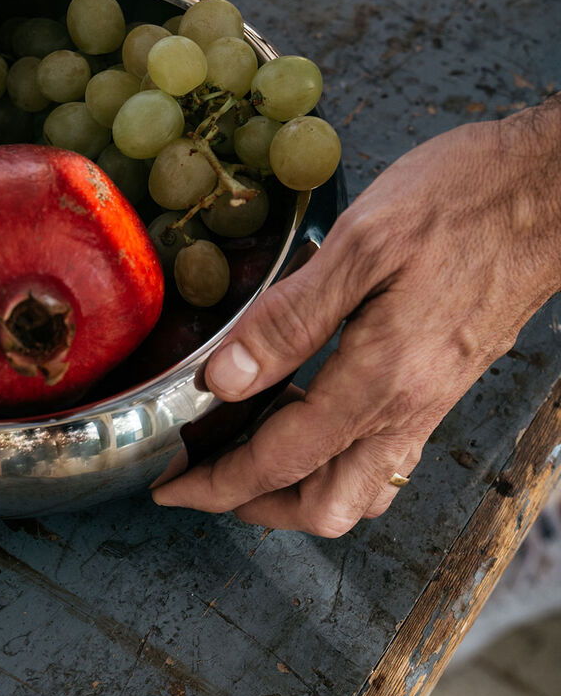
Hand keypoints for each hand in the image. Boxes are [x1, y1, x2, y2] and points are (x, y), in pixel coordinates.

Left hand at [152, 98, 560, 535]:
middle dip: (255, 505)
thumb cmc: (463, 202)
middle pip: (324, 504)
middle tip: (204, 480)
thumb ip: (289, 319)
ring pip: (359, 490)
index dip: (216, 483)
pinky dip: (337, 461)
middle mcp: (407, 406)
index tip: (171, 489)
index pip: (279, 460)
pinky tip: (308, 419)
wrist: (551, 190)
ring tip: (246, 459)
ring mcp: (430, 401)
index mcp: (379, 378)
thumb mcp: (360, 246)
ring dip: (298, 491)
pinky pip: (386, 456)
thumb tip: (225, 380)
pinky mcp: (443, 383)